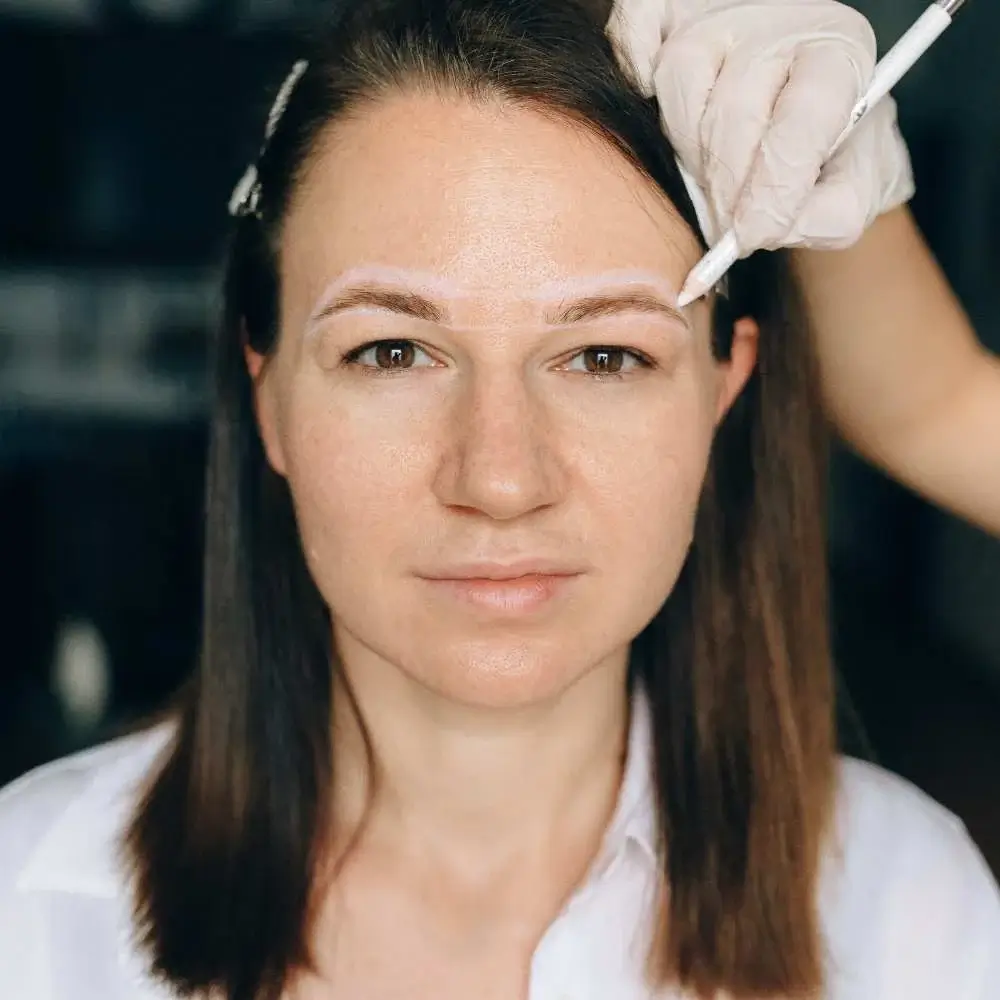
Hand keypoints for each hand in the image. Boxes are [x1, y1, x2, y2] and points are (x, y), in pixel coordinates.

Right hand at [607, 0, 914, 251]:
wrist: (810, 109)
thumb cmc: (828, 155)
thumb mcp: (854, 194)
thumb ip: (825, 219)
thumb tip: (762, 229)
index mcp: (838, 61)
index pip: (802, 124)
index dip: (772, 190)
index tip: (751, 235)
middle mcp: (781, 23)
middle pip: (733, 109)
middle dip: (725, 184)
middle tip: (726, 222)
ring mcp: (720, 13)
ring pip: (681, 78)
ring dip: (686, 147)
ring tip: (706, 172)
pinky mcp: (669, 11)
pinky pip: (634, 38)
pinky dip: (634, 72)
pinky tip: (659, 105)